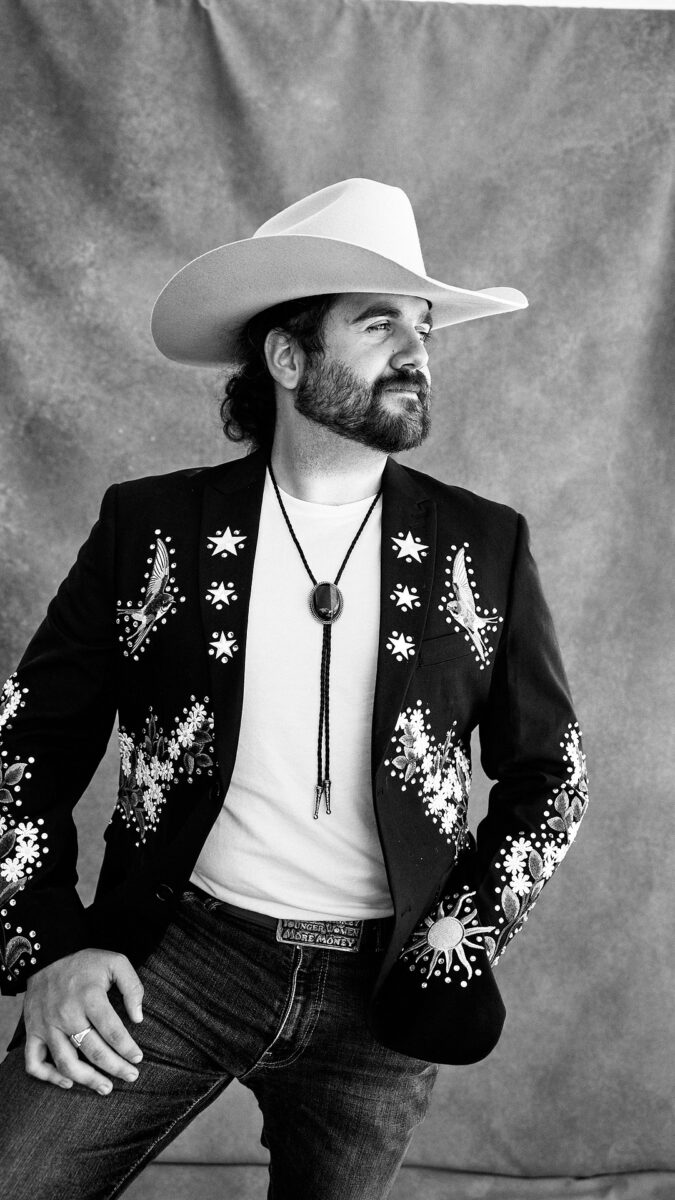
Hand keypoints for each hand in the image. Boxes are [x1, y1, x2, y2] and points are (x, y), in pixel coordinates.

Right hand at [23, 948, 143, 1093]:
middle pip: (93, 1051)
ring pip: (66, 1063)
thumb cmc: (85, 962)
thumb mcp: (115, 962)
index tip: (138, 1058)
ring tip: (106, 1088)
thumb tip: (138, 1017)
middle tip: (131, 1076)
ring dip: (87, 1080)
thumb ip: (132, 986)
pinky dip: (49, 1077)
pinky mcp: (31, 1031)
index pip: (112, 1031)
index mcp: (90, 997)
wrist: (46, 955)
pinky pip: (34, 1062)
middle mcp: (67, 1014)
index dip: (127, 1049)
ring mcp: (47, 1026)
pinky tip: (67, 1082)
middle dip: (115, 1068)